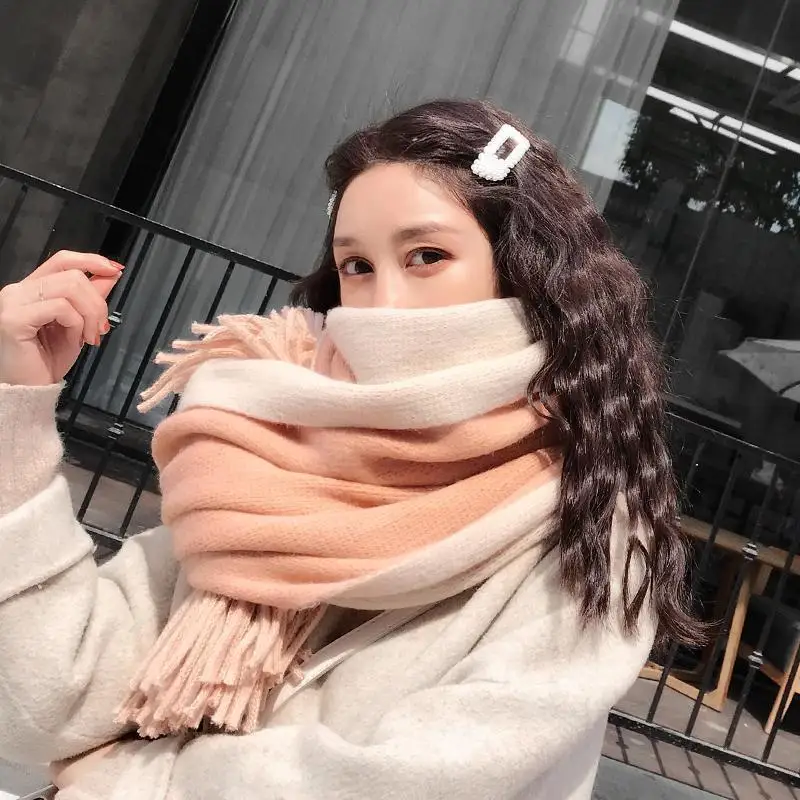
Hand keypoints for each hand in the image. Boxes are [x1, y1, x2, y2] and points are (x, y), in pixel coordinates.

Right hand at [0, 250, 123, 385]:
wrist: (30, 390)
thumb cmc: (47, 361)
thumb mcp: (78, 325)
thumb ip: (90, 298)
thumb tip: (111, 274)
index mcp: (32, 288)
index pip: (62, 260)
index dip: (91, 260)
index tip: (116, 270)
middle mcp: (18, 290)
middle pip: (73, 275)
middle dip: (98, 302)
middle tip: (102, 329)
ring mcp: (13, 302)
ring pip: (69, 288)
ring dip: (90, 314)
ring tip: (90, 338)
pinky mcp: (14, 319)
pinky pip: (60, 308)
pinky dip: (77, 324)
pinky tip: (76, 341)